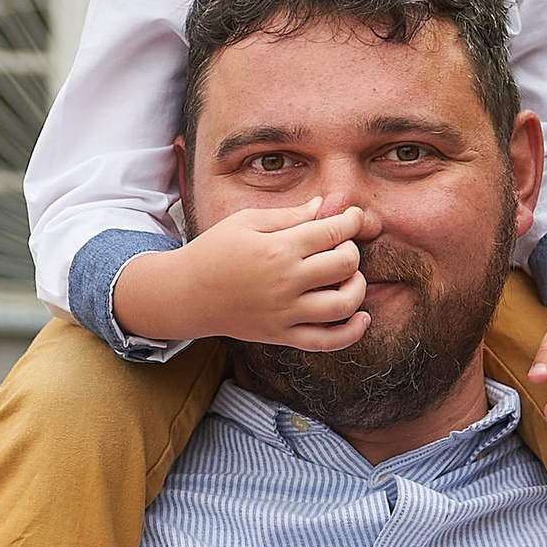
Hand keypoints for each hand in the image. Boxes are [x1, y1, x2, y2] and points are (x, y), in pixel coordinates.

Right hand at [112, 196, 379, 347]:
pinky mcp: (281, 336)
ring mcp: (285, 313)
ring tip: (349, 278)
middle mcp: (286, 282)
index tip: (354, 217)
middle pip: (345, 264)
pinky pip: (327, 341)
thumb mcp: (244, 221)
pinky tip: (361, 317)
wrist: (185, 295)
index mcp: (277, 249)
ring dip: (357, 287)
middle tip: (341, 247)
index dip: (351, 221)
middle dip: (352, 251)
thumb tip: (323, 205)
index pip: (332, 232)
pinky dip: (351, 333)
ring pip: (343, 304)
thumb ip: (288, 215)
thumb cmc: (213, 251)